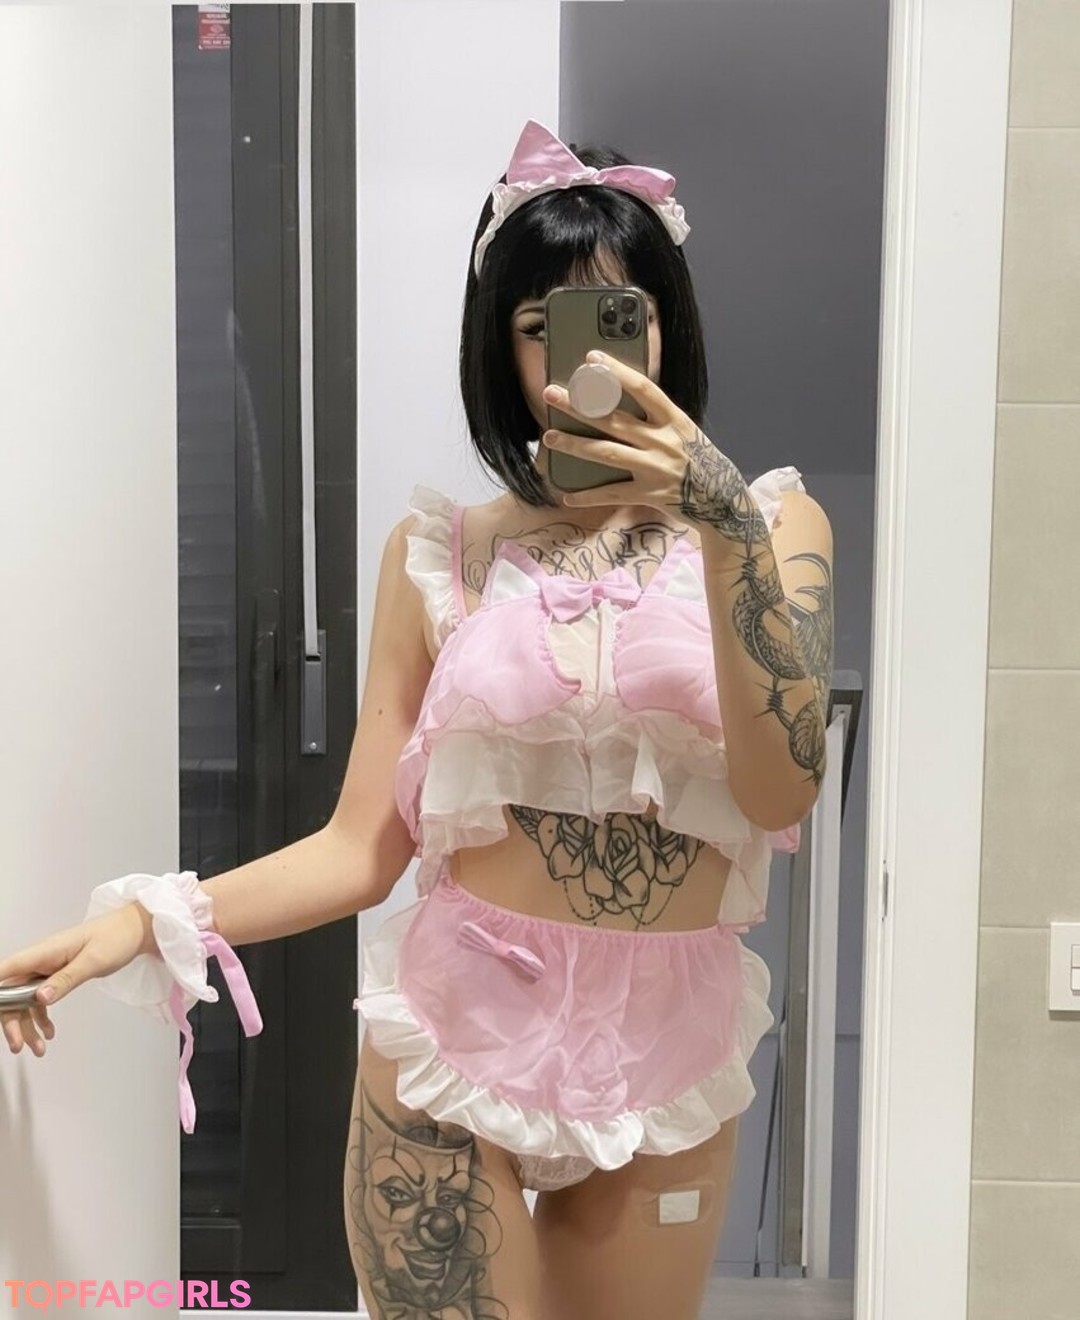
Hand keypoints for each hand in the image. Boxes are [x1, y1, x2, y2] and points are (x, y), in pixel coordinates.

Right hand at [0, 903, 153, 1056]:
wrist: (135, 930)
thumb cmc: (116, 937)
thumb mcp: (93, 960)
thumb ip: (66, 979)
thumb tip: (40, 998)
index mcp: (44, 951)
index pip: (7, 969)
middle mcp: (41, 959)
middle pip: (12, 991)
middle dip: (11, 1020)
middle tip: (17, 1044)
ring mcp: (48, 968)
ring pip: (25, 999)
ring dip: (27, 1025)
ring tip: (37, 1048)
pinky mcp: (57, 975)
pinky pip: (41, 999)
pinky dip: (42, 1018)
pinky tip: (49, 1033)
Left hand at [541, 351, 765, 543]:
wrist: (723, 502)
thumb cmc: (700, 462)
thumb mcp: (685, 433)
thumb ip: (657, 420)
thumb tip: (619, 402)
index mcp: (674, 420)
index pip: (643, 388)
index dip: (617, 371)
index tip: (591, 357)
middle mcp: (663, 442)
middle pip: (614, 419)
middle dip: (579, 405)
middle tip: (551, 393)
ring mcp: (656, 469)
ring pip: (606, 453)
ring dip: (574, 444)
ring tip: (549, 437)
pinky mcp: (649, 495)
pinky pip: (612, 494)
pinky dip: (587, 496)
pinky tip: (566, 495)